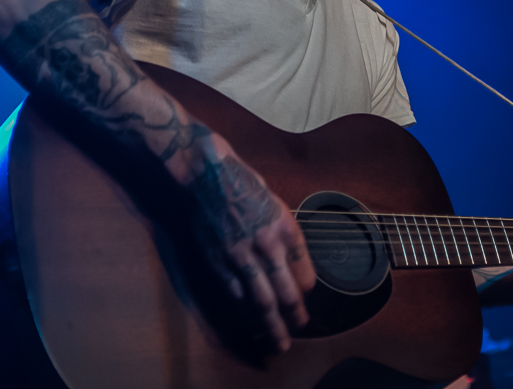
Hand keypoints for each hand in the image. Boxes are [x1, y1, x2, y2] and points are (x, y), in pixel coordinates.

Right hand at [184, 133, 315, 352]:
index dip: (307, 288)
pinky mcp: (219, 261)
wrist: (206, 174)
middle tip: (299, 327)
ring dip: (273, 324)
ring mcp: (242, 256)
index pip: (305, 271)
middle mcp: (268, 244)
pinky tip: (250, 319)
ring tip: (280, 339)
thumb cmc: (241, 180)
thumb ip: (281, 229)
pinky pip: (236, 293)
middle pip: (288, 292)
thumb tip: (288, 254)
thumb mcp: (273, 200)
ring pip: (263, 300)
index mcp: (286, 226)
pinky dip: (245, 310)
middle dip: (295, 315)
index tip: (306, 295)